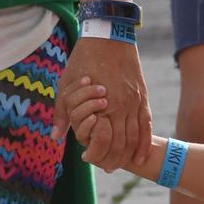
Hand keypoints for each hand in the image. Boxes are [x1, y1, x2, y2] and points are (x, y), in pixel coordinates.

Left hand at [55, 37, 149, 172]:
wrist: (108, 35)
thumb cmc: (83, 59)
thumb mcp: (66, 84)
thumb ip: (62, 112)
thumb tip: (56, 137)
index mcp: (102, 104)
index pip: (103, 141)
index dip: (98, 155)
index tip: (91, 161)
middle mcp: (121, 106)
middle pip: (122, 144)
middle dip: (114, 159)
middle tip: (107, 168)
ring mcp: (134, 101)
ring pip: (136, 137)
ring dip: (129, 154)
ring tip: (123, 165)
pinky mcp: (142, 96)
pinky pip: (146, 125)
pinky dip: (145, 142)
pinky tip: (141, 154)